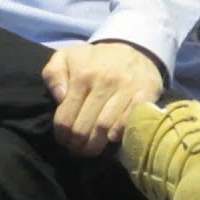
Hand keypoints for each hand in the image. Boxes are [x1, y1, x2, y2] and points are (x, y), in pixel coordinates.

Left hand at [41, 42, 163, 156]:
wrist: (133, 48)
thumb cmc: (94, 59)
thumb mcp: (66, 57)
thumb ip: (53, 74)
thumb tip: (59, 97)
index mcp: (82, 75)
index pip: (66, 115)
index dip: (61, 133)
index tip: (62, 140)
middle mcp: (104, 81)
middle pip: (85, 125)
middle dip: (77, 143)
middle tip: (75, 150)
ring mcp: (126, 88)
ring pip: (106, 127)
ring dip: (95, 145)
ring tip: (89, 150)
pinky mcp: (146, 92)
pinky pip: (131, 119)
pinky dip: (120, 133)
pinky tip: (112, 140)